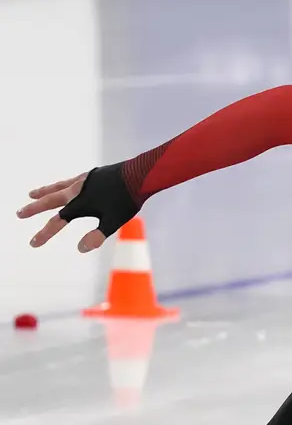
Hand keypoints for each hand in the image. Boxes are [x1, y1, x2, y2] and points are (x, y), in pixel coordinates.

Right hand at [17, 164, 140, 253]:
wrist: (138, 175)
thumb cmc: (126, 201)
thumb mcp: (113, 222)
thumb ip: (97, 236)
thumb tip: (80, 249)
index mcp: (79, 204)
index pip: (57, 222)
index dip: (44, 234)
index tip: (33, 243)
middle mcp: (76, 191)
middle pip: (50, 201)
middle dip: (34, 209)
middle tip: (19, 213)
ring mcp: (83, 181)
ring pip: (58, 187)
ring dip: (44, 192)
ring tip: (32, 194)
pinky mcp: (93, 175)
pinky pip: (71, 181)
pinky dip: (62, 184)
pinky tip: (66, 185)